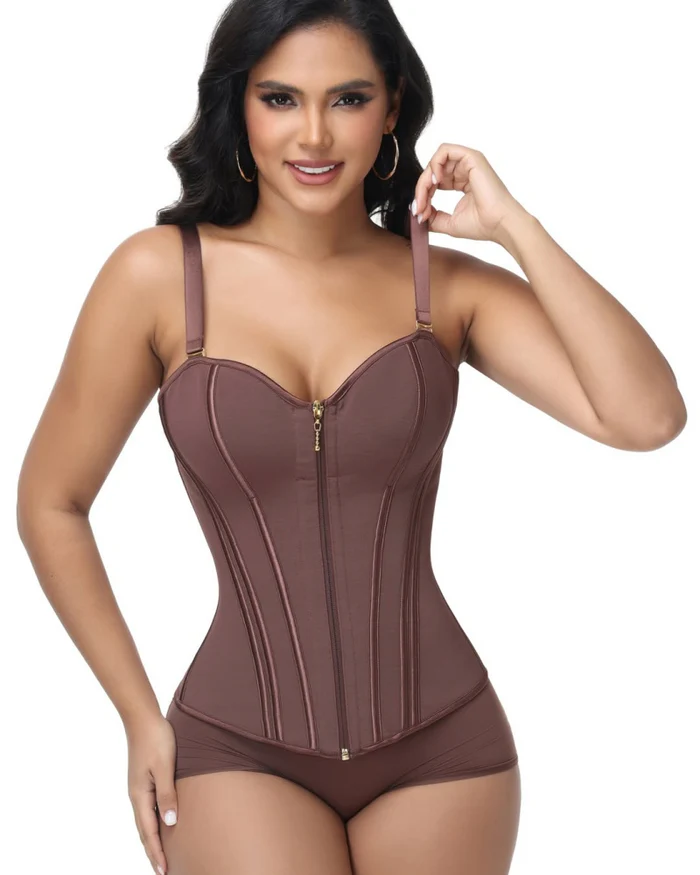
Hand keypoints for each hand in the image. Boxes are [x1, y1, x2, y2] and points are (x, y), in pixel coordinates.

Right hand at [125, 715, 178, 874]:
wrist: (143, 718)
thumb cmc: (156, 739)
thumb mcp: (165, 766)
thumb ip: (168, 794)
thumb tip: (170, 822)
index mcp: (140, 795)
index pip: (149, 832)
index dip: (157, 852)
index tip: (164, 871)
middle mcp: (137, 796)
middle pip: (144, 832)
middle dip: (153, 852)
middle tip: (163, 871)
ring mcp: (139, 788)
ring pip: (145, 822)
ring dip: (152, 840)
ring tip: (161, 855)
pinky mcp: (143, 781)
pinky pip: (147, 810)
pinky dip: (153, 824)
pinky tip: (161, 825)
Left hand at [411, 143, 528, 242]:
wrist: (499, 224)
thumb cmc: (483, 224)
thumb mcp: (449, 223)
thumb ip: (433, 217)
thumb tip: (418, 213)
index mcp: (462, 182)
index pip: (435, 182)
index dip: (423, 196)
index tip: (420, 214)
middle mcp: (464, 170)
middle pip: (433, 171)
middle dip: (421, 190)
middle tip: (419, 208)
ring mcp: (468, 162)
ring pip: (436, 161)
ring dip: (425, 180)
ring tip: (425, 196)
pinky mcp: (471, 157)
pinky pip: (444, 150)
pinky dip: (435, 164)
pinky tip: (435, 181)